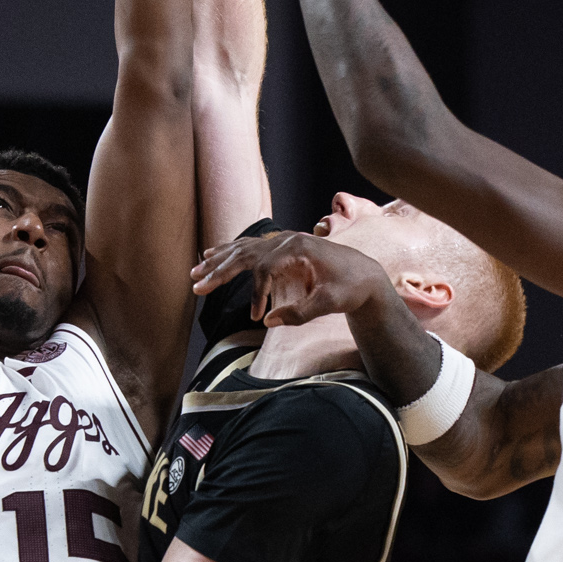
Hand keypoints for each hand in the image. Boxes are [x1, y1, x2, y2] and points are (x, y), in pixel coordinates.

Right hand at [191, 231, 395, 327]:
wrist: (366, 275)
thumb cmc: (351, 288)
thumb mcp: (331, 303)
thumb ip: (301, 313)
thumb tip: (269, 321)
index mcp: (298, 248)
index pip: (264, 269)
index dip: (257, 294)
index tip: (257, 319)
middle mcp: (288, 240)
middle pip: (245, 253)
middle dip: (219, 271)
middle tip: (196, 286)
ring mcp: (284, 241)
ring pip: (244, 248)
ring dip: (219, 260)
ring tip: (196, 270)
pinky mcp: (283, 247)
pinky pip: (252, 248)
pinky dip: (231, 252)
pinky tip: (215, 255)